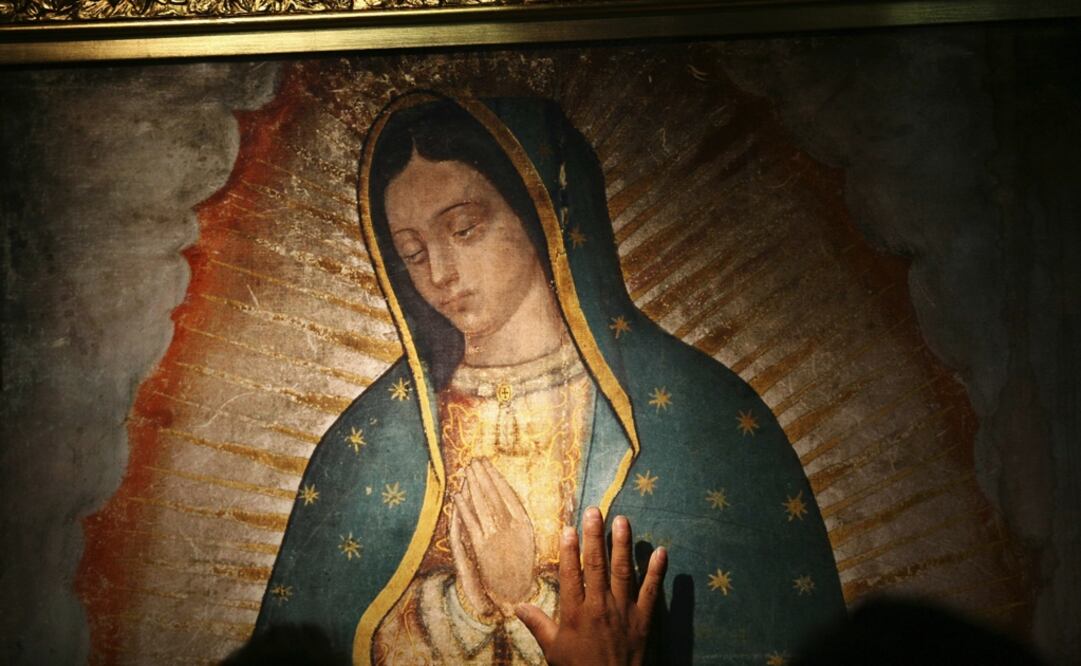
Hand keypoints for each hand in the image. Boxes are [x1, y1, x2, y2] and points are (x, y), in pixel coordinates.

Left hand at [452, 458, 535, 612]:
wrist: (515, 592)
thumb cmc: (521, 565)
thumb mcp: (526, 539)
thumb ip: (517, 517)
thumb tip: (505, 495)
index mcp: (524, 523)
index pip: (507, 493)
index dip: (495, 477)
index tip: (487, 464)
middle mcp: (511, 527)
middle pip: (493, 495)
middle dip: (482, 476)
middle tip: (473, 461)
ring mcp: (496, 536)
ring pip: (482, 505)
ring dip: (473, 486)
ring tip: (466, 471)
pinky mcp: (482, 547)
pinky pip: (471, 522)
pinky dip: (464, 507)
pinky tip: (458, 495)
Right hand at [514, 507, 667, 665]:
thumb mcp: (553, 649)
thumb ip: (538, 624)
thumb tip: (518, 606)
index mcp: (576, 612)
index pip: (571, 574)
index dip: (569, 550)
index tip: (569, 528)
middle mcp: (599, 606)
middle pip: (597, 565)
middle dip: (595, 536)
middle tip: (595, 511)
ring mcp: (623, 611)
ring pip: (623, 571)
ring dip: (623, 544)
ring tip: (622, 520)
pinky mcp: (643, 619)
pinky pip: (651, 591)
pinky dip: (657, 571)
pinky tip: (660, 551)